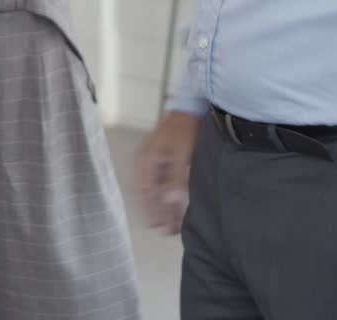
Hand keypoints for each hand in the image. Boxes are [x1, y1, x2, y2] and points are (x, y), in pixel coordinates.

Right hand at [136, 111, 202, 233]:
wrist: (193, 105)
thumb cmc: (184, 130)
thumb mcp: (181, 155)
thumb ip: (175, 179)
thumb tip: (170, 202)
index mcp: (146, 159)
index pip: (143, 190)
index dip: (149, 209)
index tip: (156, 226)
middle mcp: (148, 161)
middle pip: (149, 192)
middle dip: (157, 211)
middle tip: (165, 231)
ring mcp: (157, 159)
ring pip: (157, 188)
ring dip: (164, 205)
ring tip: (172, 223)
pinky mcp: (168, 158)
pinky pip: (165, 182)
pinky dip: (170, 195)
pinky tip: (177, 205)